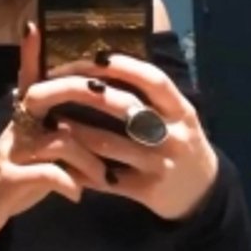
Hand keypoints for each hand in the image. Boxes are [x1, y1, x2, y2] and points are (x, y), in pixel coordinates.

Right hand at [0, 25, 109, 250]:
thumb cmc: (17, 177)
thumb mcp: (37, 149)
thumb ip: (61, 130)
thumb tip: (93, 114)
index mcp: (25, 117)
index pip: (32, 78)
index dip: (31, 53)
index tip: (36, 26)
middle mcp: (17, 126)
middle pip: (47, 95)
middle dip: (91, 97)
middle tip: (128, 114)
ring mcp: (11, 151)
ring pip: (60, 139)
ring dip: (90, 161)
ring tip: (105, 179)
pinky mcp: (9, 178)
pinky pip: (46, 173)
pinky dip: (68, 184)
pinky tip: (77, 195)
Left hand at [34, 45, 218, 220]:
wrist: (202, 193)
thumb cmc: (178, 144)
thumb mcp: (176, 116)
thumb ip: (148, 96)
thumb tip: (103, 62)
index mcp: (181, 110)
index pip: (153, 80)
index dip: (123, 65)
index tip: (92, 57)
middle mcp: (173, 135)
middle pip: (126, 106)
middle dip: (85, 93)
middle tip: (54, 88)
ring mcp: (159, 164)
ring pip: (109, 144)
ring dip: (75, 132)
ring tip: (48, 123)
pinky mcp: (146, 190)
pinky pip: (106, 179)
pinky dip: (82, 170)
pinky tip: (61, 161)